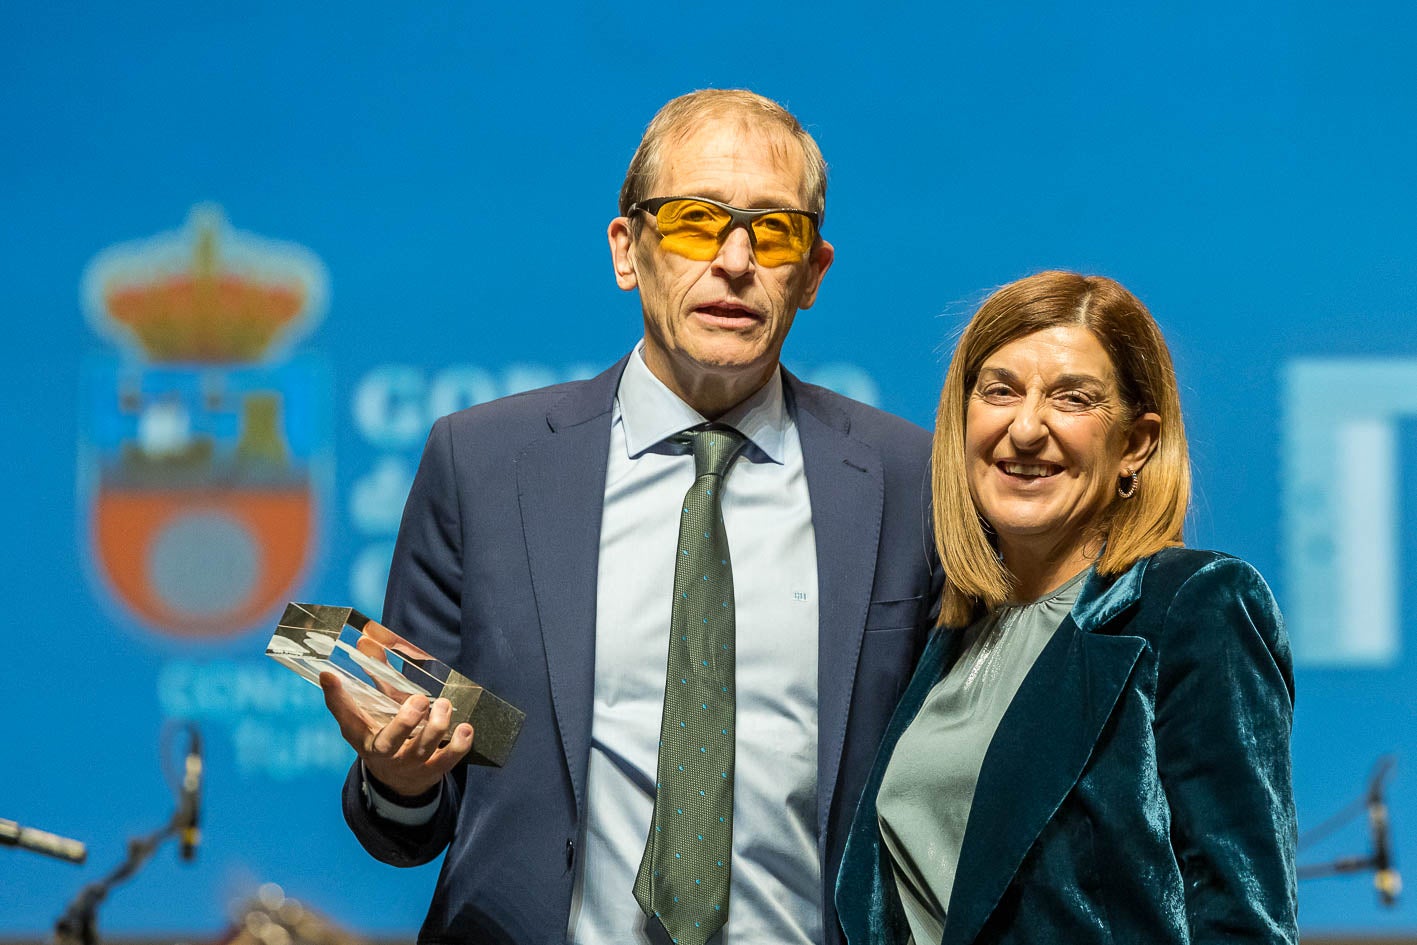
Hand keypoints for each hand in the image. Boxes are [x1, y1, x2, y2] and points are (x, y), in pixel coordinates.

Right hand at [319, 671, 473, 798]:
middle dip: (404, 722)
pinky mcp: (431, 771)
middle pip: (388, 742)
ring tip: (443, 704)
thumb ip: (375, 677)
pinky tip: (465, 728)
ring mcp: (408, 764)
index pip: (346, 717)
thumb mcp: (376, 710)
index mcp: (363, 736)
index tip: (329, 675)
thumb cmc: (385, 735)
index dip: (336, 697)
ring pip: (422, 749)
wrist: (398, 782)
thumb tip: (366, 639)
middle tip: (419, 700)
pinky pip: (447, 761)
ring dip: (437, 726)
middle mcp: (383, 753)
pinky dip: (458, 745)